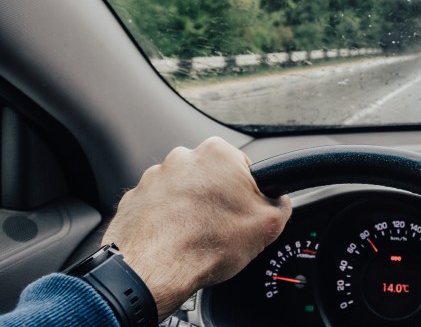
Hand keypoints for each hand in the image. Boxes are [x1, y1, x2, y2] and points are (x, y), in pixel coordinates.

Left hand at [102, 137, 290, 319]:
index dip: (248, 194)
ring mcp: (155, 176)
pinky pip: (159, 206)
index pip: (244, 168)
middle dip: (218, 199)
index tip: (244, 212)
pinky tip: (175, 239)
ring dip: (191, 208)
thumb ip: (281, 202)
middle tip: (222, 227)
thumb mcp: (270, 224)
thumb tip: (278, 201)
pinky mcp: (135, 197)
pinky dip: (167, 220)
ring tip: (196, 236)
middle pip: (212, 177)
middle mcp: (184, 157)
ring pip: (184, 191)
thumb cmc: (206, 244)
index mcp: (218, 153)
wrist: (153, 270)